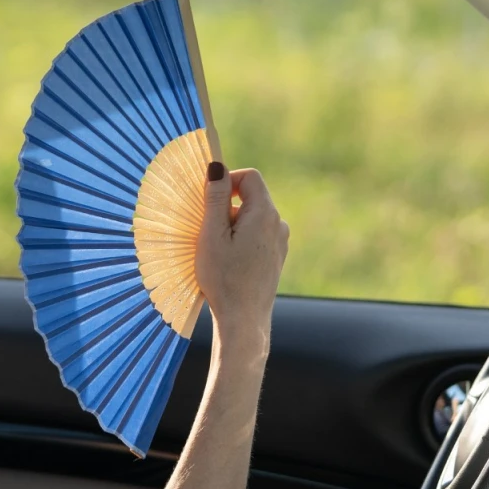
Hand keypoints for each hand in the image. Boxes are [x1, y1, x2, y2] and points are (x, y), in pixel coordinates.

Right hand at [196, 162, 288, 352]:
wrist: (244, 321)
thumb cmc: (224, 279)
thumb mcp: (212, 235)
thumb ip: (216, 198)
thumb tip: (217, 166)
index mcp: (265, 214)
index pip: (249, 177)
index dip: (227, 181)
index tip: (208, 200)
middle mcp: (278, 224)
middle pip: (251, 197)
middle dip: (227, 207)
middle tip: (208, 233)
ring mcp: (280, 242)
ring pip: (252, 217)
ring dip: (232, 225)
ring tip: (218, 252)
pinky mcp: (276, 257)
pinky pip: (257, 235)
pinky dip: (241, 239)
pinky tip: (229, 262)